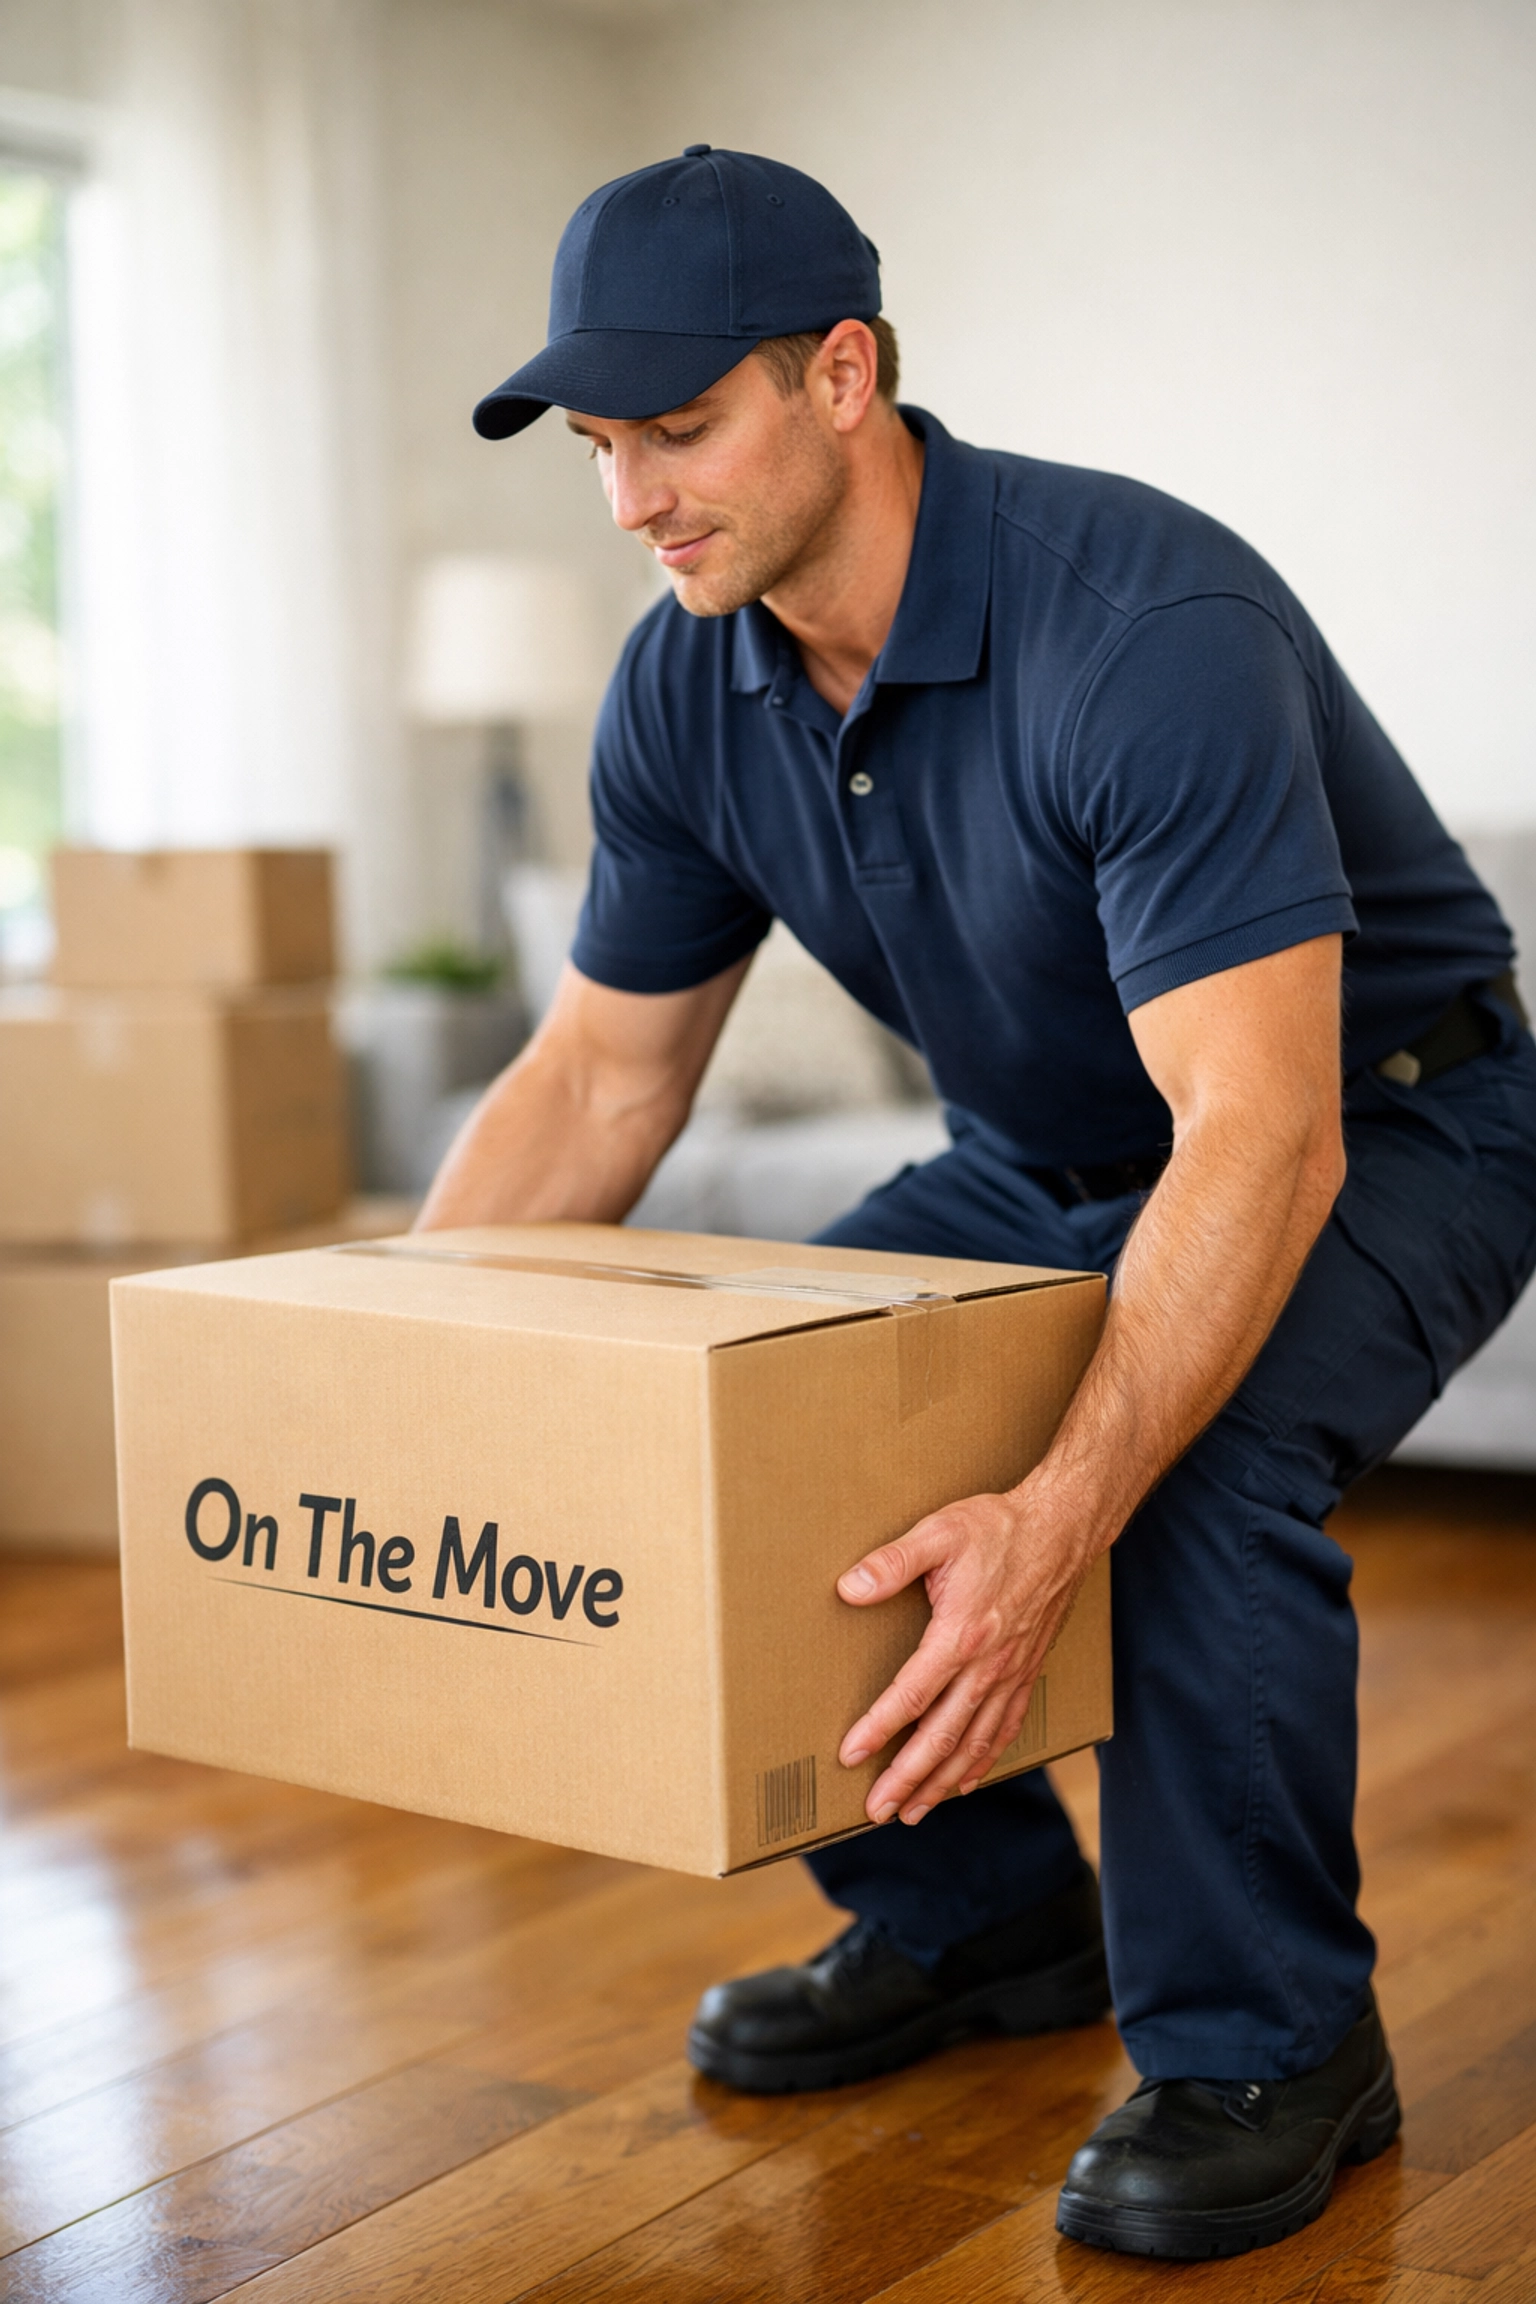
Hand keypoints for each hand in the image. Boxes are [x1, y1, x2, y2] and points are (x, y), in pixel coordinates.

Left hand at [835, 1487, 1095, 1825]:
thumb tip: (848, 1588)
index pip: (913, 1696)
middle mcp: (988, 1665)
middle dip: (908, 1778)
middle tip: (876, 1811)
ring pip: (974, 1743)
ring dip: (942, 1781)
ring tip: (913, 1811)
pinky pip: (1005, 1729)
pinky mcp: (1027, 1673)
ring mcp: (1011, 1673)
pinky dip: (983, 1761)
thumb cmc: (998, 1528)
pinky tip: (965, 1781)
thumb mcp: (938, 1532)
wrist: (1063, 1528)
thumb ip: (892, 1562)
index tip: (851, 1756)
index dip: (879, 1729)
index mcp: (961, 1634)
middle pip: (943, 1736)